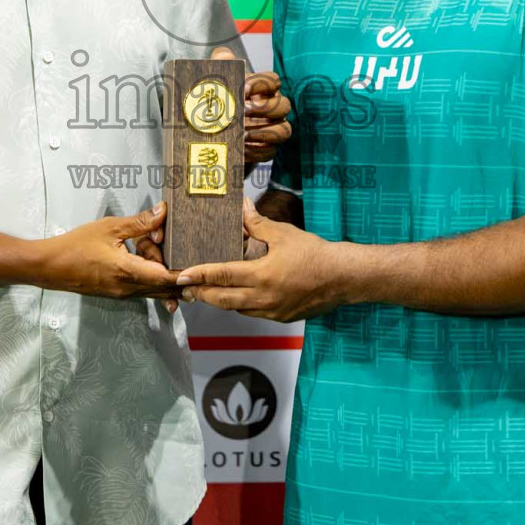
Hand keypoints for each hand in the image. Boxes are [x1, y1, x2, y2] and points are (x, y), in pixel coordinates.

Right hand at [38, 203, 179, 301]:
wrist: (50, 266)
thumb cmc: (76, 245)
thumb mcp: (110, 228)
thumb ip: (139, 222)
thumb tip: (162, 212)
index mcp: (128, 272)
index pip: (166, 278)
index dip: (183, 274)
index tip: (197, 268)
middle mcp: (128, 289)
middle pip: (164, 286)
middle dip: (171, 266)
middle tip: (158, 242)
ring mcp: (122, 294)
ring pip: (154, 288)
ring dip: (159, 270)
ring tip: (146, 245)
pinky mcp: (117, 294)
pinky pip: (142, 288)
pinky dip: (148, 275)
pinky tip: (140, 255)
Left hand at [175, 200, 346, 322]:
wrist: (343, 278)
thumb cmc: (315, 254)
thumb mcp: (284, 234)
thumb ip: (257, 224)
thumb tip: (242, 207)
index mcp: (262, 275)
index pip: (221, 276)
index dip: (199, 275)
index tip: (181, 276)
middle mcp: (264, 298)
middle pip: (222, 299)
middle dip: (200, 294)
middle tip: (184, 289)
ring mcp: (272, 311)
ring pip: (235, 309)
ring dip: (218, 301)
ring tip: (204, 292)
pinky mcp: (280, 317)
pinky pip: (252, 313)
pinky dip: (239, 305)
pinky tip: (236, 297)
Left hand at [209, 46, 291, 163]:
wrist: (210, 129)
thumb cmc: (218, 99)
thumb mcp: (216, 79)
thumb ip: (220, 63)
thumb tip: (223, 56)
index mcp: (263, 88)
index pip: (274, 81)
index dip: (262, 83)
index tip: (243, 88)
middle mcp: (273, 108)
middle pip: (285, 106)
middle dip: (265, 110)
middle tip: (243, 112)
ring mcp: (272, 129)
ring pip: (285, 131)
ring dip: (266, 133)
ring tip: (243, 135)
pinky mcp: (266, 148)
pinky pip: (271, 151)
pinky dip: (257, 151)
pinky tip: (240, 149)